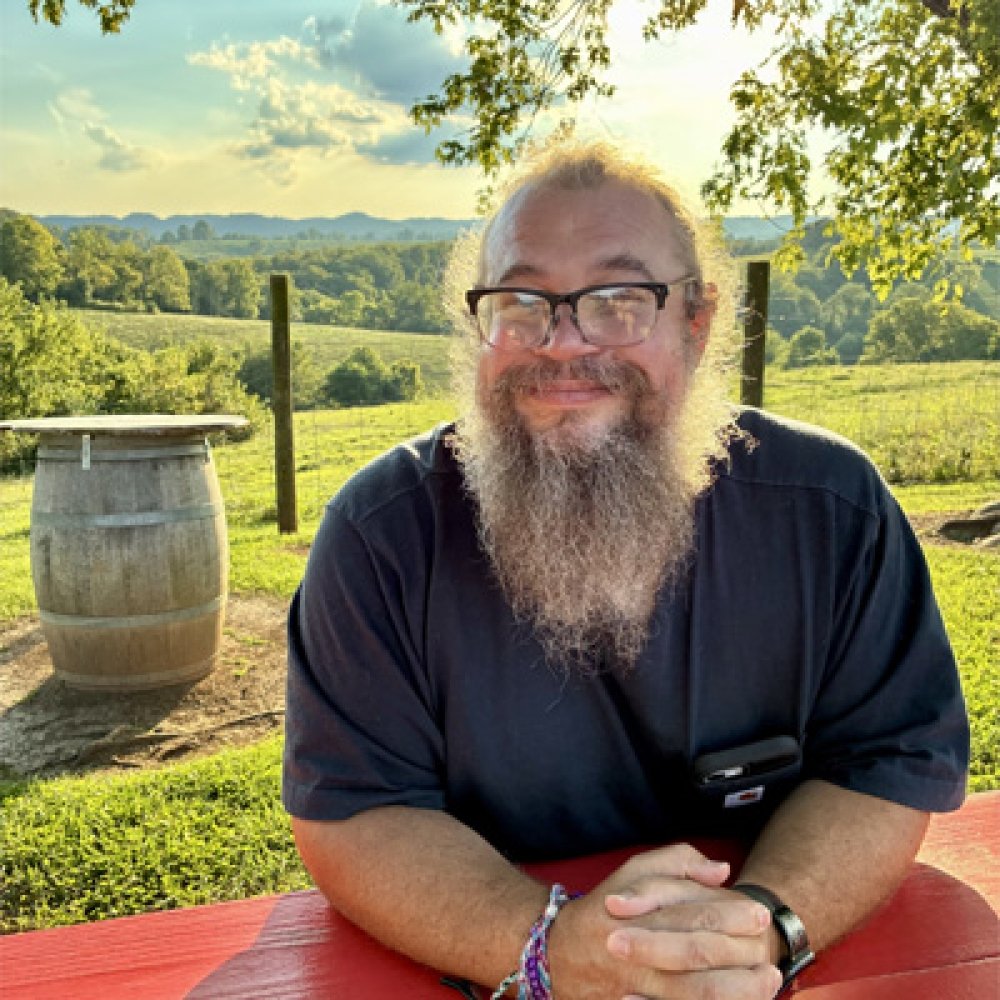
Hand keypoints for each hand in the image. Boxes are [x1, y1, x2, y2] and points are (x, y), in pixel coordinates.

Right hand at [547, 844, 781, 999]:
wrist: (555, 955)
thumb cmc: (606, 909)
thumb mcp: (633, 871)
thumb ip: (677, 862)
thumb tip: (721, 871)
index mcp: (633, 911)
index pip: (685, 911)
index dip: (726, 914)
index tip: (759, 913)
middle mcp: (632, 949)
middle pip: (689, 952)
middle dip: (734, 952)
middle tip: (769, 949)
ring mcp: (631, 987)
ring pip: (686, 993)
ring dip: (731, 990)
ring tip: (766, 983)